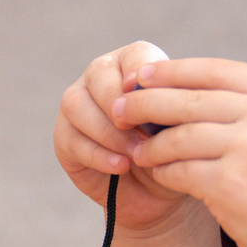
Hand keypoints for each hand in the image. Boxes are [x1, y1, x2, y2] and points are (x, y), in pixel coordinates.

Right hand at [54, 41, 194, 233]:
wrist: (159, 191)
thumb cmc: (174, 150)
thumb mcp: (182, 127)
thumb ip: (172, 107)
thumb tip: (158, 99)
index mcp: (134, 64)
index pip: (136, 55)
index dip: (142, 74)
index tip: (153, 97)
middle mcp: (100, 76)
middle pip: (98, 74)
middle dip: (120, 103)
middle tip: (144, 132)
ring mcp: (77, 105)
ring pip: (77, 104)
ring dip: (109, 131)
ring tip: (137, 154)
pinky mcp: (64, 137)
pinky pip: (72, 139)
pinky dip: (99, 154)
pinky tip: (121, 166)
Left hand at [112, 58, 246, 246]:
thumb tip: (186, 97)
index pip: (214, 70)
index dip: (172, 70)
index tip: (142, 75)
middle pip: (188, 98)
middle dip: (146, 103)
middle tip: (118, 110)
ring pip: (178, 135)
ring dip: (151, 145)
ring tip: (138, 153)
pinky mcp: (232, 184)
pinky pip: (179, 170)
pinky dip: (162, 172)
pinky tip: (156, 176)